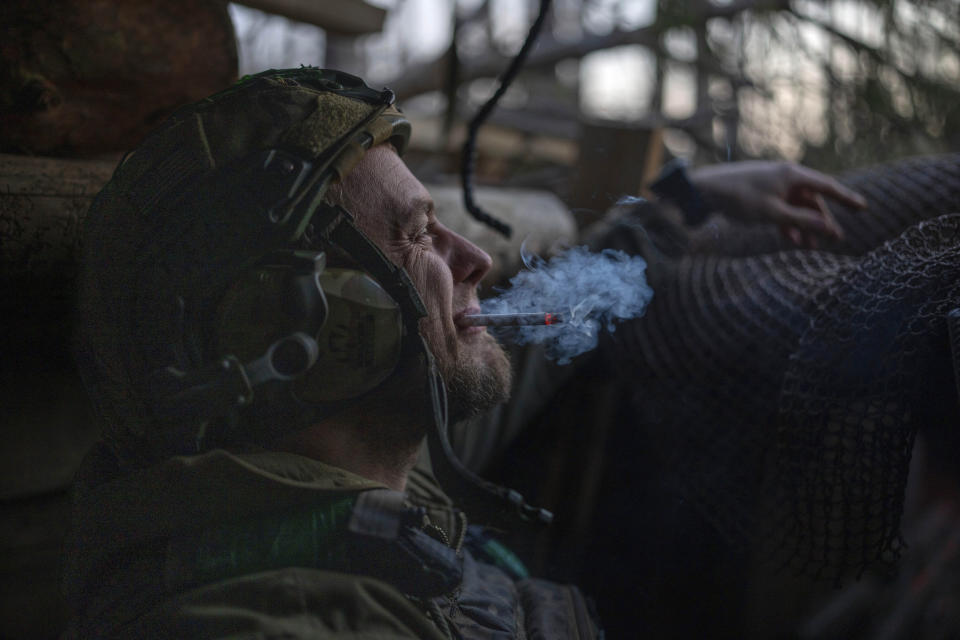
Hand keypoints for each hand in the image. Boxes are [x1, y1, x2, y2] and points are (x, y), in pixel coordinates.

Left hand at [689, 161, 867, 247]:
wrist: (704, 190)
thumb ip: (803, 221)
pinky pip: (781, 208)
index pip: (827, 187)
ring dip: (804, 225)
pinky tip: (791, 238)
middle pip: (811, 199)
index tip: (863, 208)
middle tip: (830, 240)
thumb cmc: (740, 198)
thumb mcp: (774, 214)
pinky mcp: (760, 193)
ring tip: (809, 246)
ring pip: (796, 206)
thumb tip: (831, 228)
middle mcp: (785, 176)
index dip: (846, 199)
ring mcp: (772, 185)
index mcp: (792, 175)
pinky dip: (787, 222)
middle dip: (820, 220)